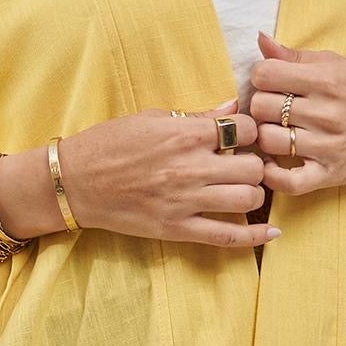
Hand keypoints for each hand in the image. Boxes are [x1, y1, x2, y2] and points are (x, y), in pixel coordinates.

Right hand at [52, 107, 278, 249]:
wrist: (74, 181)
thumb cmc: (110, 143)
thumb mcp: (152, 117)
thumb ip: (198, 116)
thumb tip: (234, 108)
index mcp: (185, 134)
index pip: (246, 128)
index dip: (253, 131)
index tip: (245, 135)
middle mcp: (190, 167)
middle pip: (254, 166)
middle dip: (256, 163)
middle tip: (244, 164)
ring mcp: (185, 201)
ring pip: (248, 198)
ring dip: (253, 193)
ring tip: (241, 189)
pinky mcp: (177, 229)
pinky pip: (227, 236)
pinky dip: (254, 237)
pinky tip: (271, 235)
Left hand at [243, 35, 345, 194]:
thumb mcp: (337, 65)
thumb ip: (295, 56)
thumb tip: (260, 39)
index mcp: (327, 79)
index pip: (264, 74)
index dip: (261, 77)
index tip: (271, 83)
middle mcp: (327, 112)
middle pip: (261, 107)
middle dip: (261, 106)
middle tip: (273, 109)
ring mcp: (328, 146)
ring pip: (267, 141)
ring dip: (266, 136)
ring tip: (278, 132)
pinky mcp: (329, 175)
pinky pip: (286, 182)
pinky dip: (271, 175)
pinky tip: (272, 163)